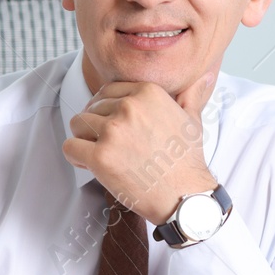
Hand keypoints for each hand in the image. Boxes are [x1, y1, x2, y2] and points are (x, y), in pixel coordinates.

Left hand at [63, 73, 218, 223]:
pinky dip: (75, 156)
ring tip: (100, 153)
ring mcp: (113, 132)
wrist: (184, 196)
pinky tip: (89, 164)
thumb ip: (191, 96)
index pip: (108, 91)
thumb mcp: (193, 121)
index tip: (113, 125)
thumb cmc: (186, 162)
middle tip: (109, 145)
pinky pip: (70, 147)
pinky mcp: (100, 157)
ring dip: (84, 139)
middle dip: (95, 126)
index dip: (106, 108)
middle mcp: (128, 107)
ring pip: (77, 124)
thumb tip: (203, 78)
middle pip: (91, 107)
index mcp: (147, 93)